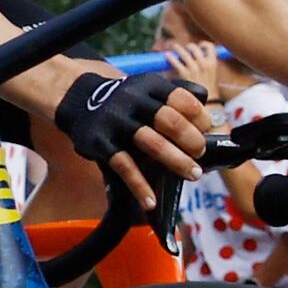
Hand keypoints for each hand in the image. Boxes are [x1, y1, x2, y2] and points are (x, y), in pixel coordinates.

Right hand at [54, 63, 212, 212]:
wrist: (79, 101)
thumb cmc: (126, 102)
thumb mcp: (148, 89)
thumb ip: (176, 95)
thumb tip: (207, 110)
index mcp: (150, 86)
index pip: (182, 99)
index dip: (199, 116)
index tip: (207, 129)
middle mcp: (134, 100)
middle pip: (170, 121)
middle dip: (192, 140)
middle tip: (200, 154)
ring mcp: (116, 121)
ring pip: (152, 143)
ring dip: (177, 162)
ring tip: (193, 174)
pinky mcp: (100, 142)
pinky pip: (124, 166)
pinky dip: (139, 186)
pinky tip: (151, 201)